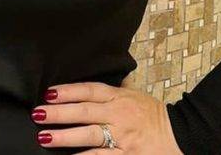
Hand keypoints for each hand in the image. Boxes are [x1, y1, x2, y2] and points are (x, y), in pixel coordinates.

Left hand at [30, 81, 182, 153]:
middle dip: (59, 113)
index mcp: (119, 97)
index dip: (67, 91)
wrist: (182, 134)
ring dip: (65, 137)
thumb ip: (113, 91)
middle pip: (84, 111)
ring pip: (89, 136)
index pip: (89, 90)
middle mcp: (119, 115)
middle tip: (38, 113)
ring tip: (45, 137)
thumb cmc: (153, 115)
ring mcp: (122, 136)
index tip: (48, 93)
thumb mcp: (134, 95)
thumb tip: (94, 82)